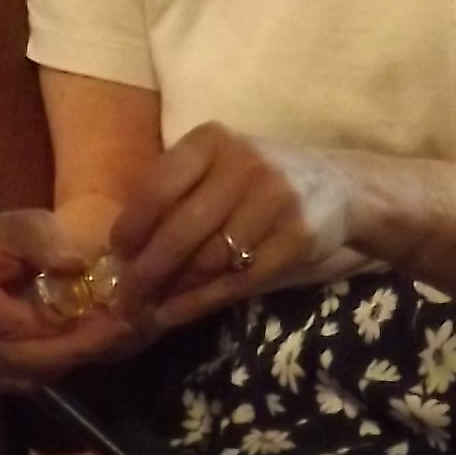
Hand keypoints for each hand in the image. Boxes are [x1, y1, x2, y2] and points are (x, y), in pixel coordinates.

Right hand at [0, 207, 159, 389]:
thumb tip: (67, 265)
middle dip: (67, 348)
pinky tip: (79, 347)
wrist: (12, 258)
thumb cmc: (20, 238)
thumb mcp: (34, 225)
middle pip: (9, 355)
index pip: (1, 321)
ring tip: (105, 338)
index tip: (98, 315)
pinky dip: (54, 369)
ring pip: (17, 375)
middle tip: (116, 333)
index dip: (49, 324)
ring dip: (66, 361)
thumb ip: (46, 241)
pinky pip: (19, 383)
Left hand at [106, 122, 357, 326]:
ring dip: (173, 290)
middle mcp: (244, 164)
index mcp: (212, 141)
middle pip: (180, 231)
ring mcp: (274, 200)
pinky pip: (238, 279)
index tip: (118, 257)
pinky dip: (201, 302)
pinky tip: (177, 313)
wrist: (338, 186)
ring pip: (208, 259)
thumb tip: (122, 254)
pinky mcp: (296, 238)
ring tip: (149, 307)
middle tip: (124, 299)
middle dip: (146, 272)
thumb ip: (176, 196)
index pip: (158, 187)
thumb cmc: (257, 181)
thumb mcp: (217, 168)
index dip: (132, 228)